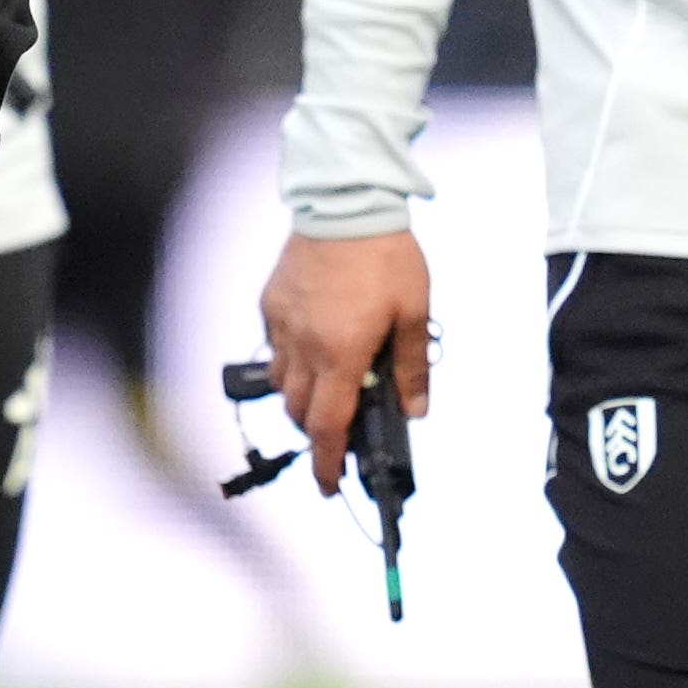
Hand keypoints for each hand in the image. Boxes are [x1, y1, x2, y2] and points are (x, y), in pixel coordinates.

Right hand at [260, 227, 432, 496]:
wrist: (346, 203)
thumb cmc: (385, 255)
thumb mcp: (414, 312)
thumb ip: (413, 366)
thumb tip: (415, 410)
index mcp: (342, 353)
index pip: (328, 427)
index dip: (328, 464)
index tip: (330, 484)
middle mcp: (305, 346)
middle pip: (300, 412)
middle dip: (319, 431)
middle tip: (341, 429)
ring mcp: (282, 325)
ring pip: (283, 384)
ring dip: (304, 397)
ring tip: (331, 383)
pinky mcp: (272, 304)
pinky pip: (275, 347)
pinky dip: (293, 359)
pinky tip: (316, 342)